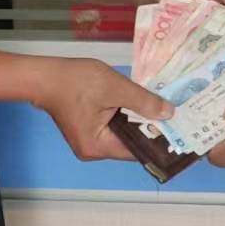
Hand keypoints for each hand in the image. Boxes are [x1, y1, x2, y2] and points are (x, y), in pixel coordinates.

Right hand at [33, 58, 172, 160]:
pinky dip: (126, 117)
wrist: (45, 75)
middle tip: (176, 116)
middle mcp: (93, 150)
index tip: (179, 129)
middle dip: (150, 128)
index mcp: (98, 146)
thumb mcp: (115, 87)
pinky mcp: (87, 130)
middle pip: (130, 143)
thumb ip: (143, 101)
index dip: (158, 139)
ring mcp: (89, 141)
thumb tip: (169, 113)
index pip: (136, 150)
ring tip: (163, 109)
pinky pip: (113, 128)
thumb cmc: (76, 81)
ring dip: (138, 121)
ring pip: (122, 134)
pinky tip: (141, 105)